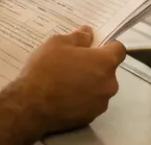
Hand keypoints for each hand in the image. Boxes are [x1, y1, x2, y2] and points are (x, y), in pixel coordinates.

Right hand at [7, 26, 126, 135]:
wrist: (31, 105)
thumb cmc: (46, 70)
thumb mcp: (57, 44)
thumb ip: (78, 37)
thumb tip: (88, 33)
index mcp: (104, 62)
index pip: (119, 50)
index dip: (107, 46)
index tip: (93, 47)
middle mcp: (109, 84)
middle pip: (108, 70)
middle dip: (95, 66)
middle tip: (73, 64)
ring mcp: (101, 103)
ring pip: (100, 88)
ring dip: (89, 83)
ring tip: (66, 82)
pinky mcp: (91, 117)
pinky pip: (91, 103)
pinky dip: (82, 99)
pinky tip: (64, 96)